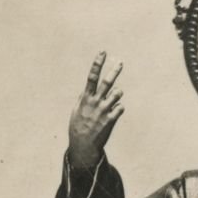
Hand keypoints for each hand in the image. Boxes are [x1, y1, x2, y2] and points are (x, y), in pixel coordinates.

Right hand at [68, 52, 124, 170]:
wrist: (83, 145)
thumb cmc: (78, 126)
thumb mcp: (77, 110)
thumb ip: (83, 98)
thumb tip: (88, 88)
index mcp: (86, 98)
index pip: (91, 77)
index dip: (97, 64)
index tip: (103, 52)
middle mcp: (95, 102)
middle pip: (107, 83)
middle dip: (114, 71)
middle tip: (120, 62)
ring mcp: (103, 111)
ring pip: (118, 94)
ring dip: (117, 94)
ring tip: (113, 98)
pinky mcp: (111, 120)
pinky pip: (121, 108)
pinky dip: (118, 108)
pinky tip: (112, 113)